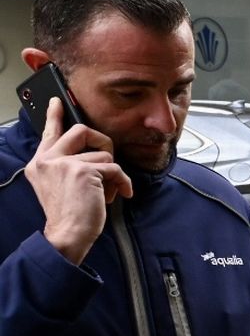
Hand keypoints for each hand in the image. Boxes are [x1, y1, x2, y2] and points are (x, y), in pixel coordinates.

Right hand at [25, 97, 132, 264]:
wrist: (67, 234)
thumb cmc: (68, 214)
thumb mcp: (58, 186)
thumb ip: (66, 166)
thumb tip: (91, 154)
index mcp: (40, 163)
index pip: (48, 132)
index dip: (54, 115)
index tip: (57, 101)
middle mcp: (48, 160)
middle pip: (80, 130)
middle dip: (101, 142)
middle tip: (107, 160)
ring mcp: (65, 163)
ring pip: (104, 154)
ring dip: (113, 174)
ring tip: (107, 192)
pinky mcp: (84, 171)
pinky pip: (115, 168)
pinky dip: (122, 182)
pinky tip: (118, 195)